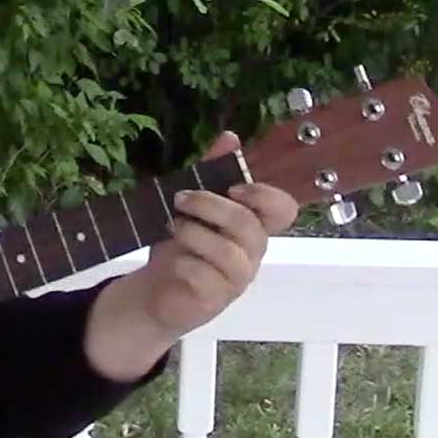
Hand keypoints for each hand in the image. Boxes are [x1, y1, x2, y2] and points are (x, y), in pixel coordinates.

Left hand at [86, 131, 299, 378]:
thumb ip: (210, 173)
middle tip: (180, 199)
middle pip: (249, 226)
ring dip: (195, 233)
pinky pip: (207, 278)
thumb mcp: (190, 205)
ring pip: (230, 253)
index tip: (233, 186)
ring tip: (172, 226)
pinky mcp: (214, 299)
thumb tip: (230, 138)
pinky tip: (171, 261)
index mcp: (252, 226)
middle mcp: (251, 252)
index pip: (283, 210)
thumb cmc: (180, 245)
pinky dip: (185, 264)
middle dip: (211, 205)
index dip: (265, 195)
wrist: (154, 292)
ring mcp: (236, 279)